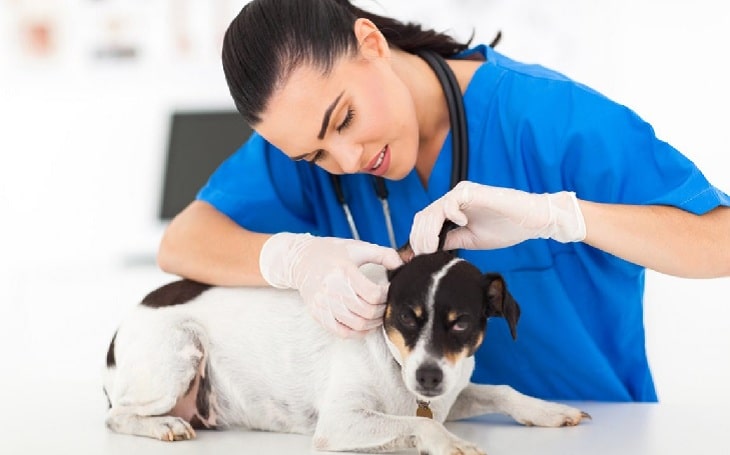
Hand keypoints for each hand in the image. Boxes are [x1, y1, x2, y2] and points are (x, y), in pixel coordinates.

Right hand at [259, 233, 402, 336]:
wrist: (300, 259)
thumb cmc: (332, 252)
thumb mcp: (358, 247)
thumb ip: (383, 254)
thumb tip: (402, 264)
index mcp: (344, 270)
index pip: (373, 293)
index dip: (387, 295)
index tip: (389, 290)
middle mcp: (332, 288)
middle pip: (367, 311)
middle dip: (382, 310)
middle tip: (386, 305)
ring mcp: (324, 303)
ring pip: (357, 324)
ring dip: (373, 323)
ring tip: (378, 314)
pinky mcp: (318, 313)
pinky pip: (342, 332)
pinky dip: (357, 332)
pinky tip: (364, 325)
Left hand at [410, 182, 585, 253]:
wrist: (530, 220)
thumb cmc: (504, 228)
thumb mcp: (469, 239)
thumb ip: (448, 240)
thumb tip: (426, 250)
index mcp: (450, 211)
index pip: (424, 222)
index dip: (416, 239)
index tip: (415, 258)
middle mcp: (452, 200)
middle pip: (423, 217)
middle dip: (419, 238)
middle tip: (422, 255)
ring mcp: (461, 194)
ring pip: (432, 210)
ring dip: (429, 232)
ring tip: (433, 247)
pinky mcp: (471, 191)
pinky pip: (451, 202)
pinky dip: (451, 214)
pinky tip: (462, 224)